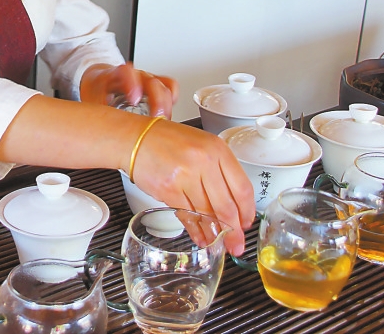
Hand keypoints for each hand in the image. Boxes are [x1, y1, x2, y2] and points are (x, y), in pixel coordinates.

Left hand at [80, 63, 177, 118]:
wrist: (100, 80)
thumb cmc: (97, 90)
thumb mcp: (91, 99)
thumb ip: (97, 113)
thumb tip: (101, 132)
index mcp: (116, 75)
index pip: (126, 72)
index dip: (132, 84)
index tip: (134, 99)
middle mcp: (135, 75)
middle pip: (152, 81)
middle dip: (157, 100)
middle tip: (156, 117)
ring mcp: (148, 79)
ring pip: (164, 85)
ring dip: (166, 105)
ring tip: (163, 122)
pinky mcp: (156, 86)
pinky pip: (170, 87)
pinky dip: (172, 100)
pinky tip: (167, 115)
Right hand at [130, 120, 255, 255]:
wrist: (136, 138)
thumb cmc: (168, 141)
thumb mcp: (201, 145)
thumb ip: (220, 168)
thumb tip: (234, 203)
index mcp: (217, 149)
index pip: (242, 187)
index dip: (247, 211)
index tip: (247, 223)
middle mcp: (204, 161)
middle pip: (226, 205)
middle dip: (234, 231)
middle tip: (237, 244)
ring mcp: (186, 175)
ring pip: (207, 213)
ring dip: (214, 234)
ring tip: (219, 244)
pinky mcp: (169, 189)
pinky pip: (187, 215)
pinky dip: (195, 230)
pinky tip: (200, 237)